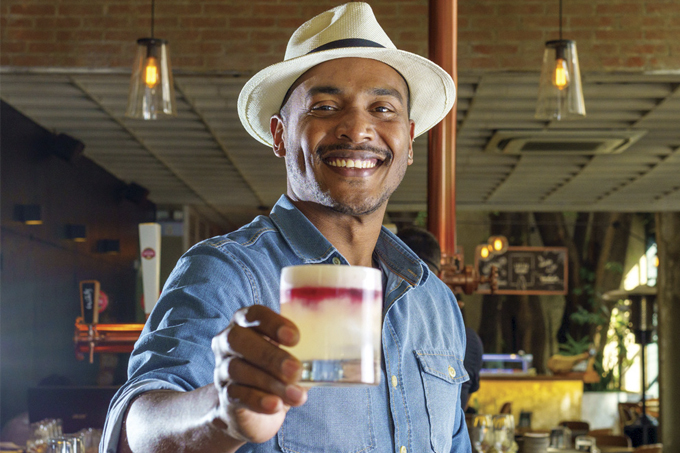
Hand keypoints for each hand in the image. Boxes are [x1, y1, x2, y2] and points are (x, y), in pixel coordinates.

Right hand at [211, 305, 307, 443]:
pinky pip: (237, 394)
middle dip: (270, 355)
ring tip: (297, 395)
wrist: (250, 410)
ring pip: (239, 370)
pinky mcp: (224, 395)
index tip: (295, 338)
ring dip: (271, 383)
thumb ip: (304, 348)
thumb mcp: (289, 355)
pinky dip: (258, 400)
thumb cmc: (274, 372)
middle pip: (239, 340)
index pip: (254, 313)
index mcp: (245, 323)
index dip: (273, 323)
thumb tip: (338, 346)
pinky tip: (275, 405)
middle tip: (296, 370)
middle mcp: (228, 342)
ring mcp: (222, 369)